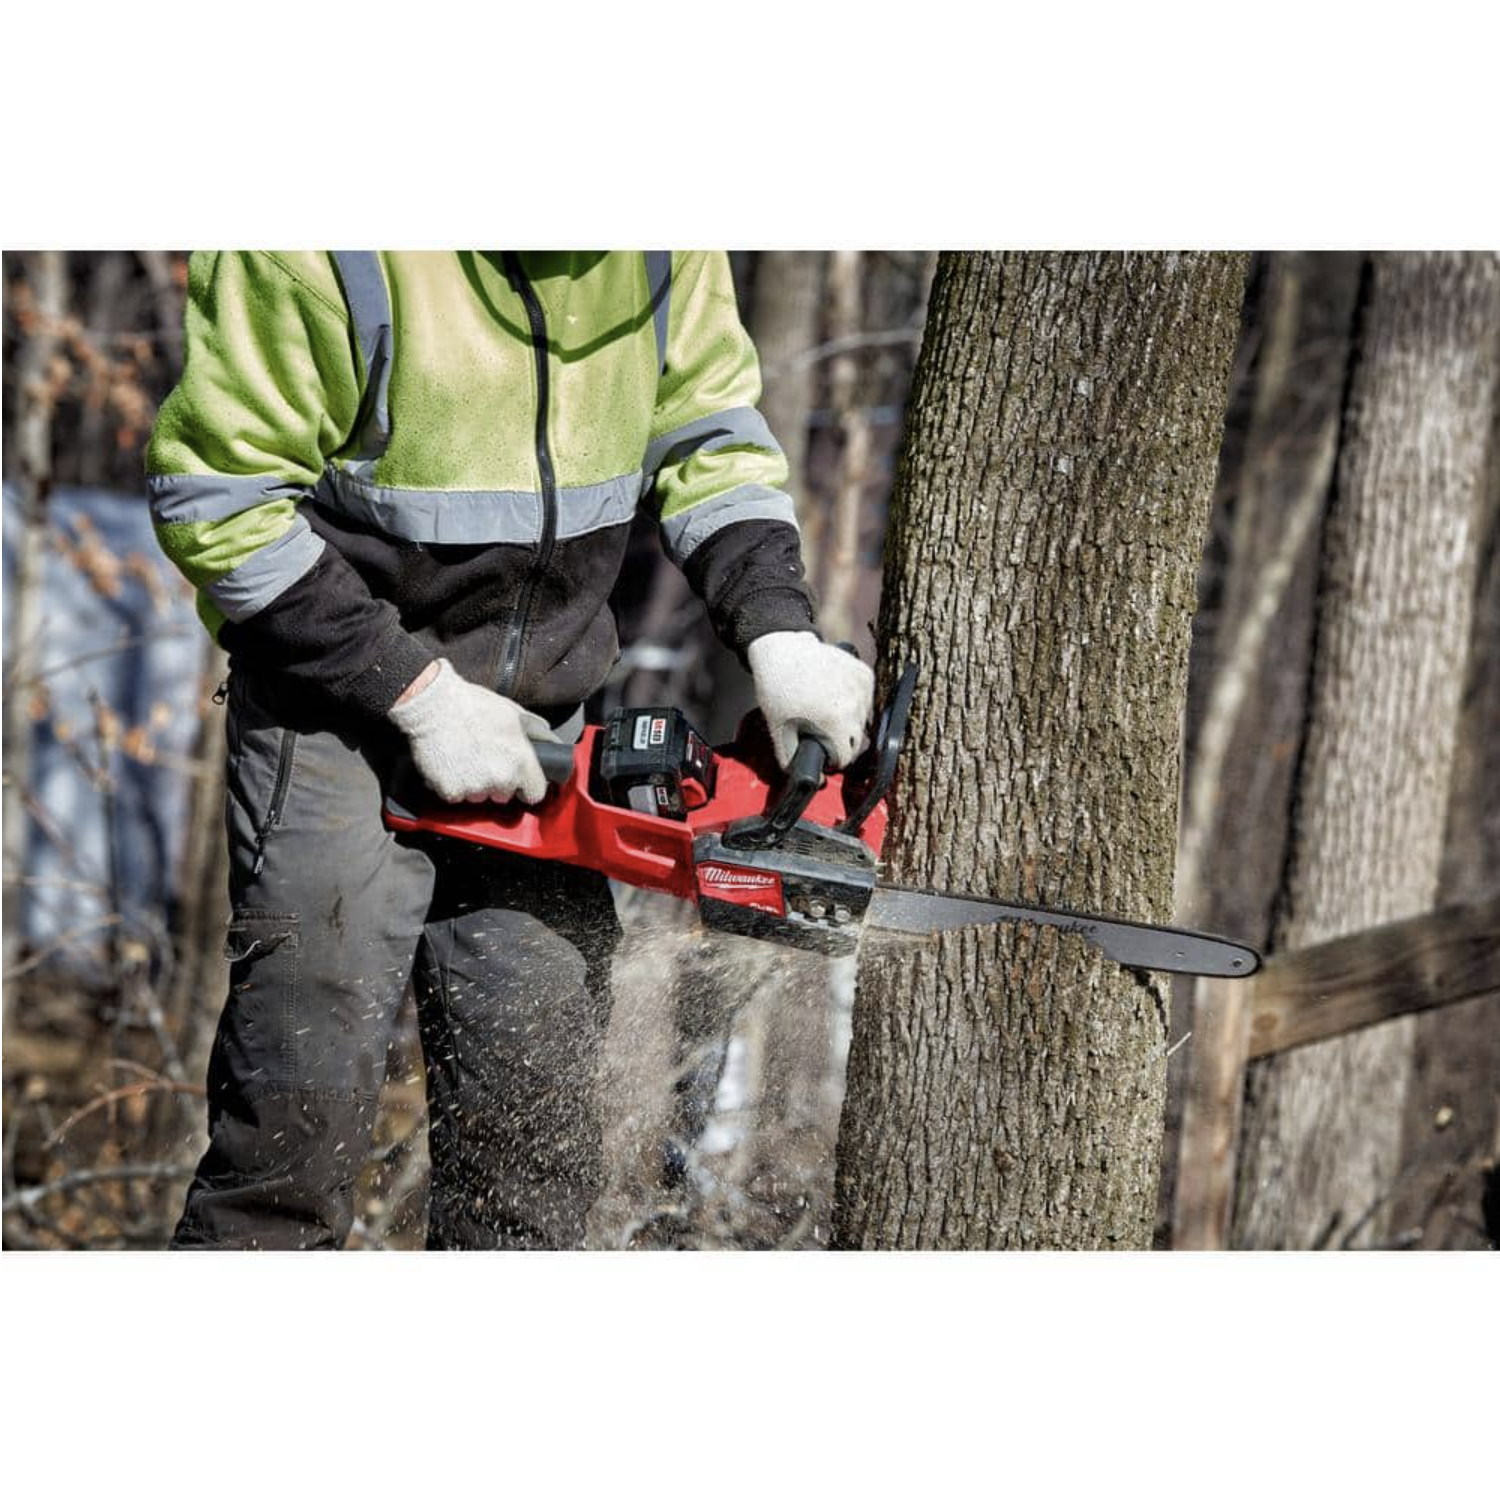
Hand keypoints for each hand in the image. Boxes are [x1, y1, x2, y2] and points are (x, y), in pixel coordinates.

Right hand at [387, 659, 556, 803]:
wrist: (434, 704)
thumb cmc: (473, 705)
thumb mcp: (513, 712)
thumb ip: (536, 731)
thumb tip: (551, 741)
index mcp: (520, 761)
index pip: (535, 794)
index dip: (528, 787)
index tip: (521, 781)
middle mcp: (500, 779)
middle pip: (505, 796)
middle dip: (499, 783)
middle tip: (486, 760)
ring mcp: (474, 788)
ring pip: (480, 797)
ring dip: (476, 785)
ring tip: (467, 759)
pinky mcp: (450, 792)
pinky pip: (456, 796)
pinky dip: (453, 785)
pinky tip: (451, 763)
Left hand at [747, 632, 874, 769]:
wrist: (783, 650)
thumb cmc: (778, 687)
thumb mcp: (778, 729)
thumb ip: (791, 758)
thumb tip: (810, 779)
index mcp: (836, 722)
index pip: (845, 757)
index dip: (831, 759)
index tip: (821, 750)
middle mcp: (855, 706)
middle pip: (856, 741)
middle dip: (840, 741)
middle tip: (820, 729)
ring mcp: (863, 688)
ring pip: (862, 721)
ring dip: (848, 722)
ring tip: (825, 709)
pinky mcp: (865, 675)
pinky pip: (866, 700)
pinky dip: (854, 702)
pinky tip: (834, 695)